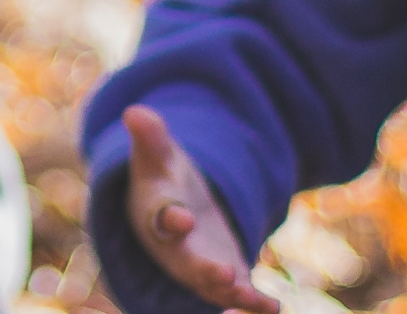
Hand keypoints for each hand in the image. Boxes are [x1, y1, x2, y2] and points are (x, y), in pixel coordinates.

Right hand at [122, 106, 278, 313]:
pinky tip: (273, 307)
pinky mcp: (225, 275)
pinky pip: (237, 295)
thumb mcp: (157, 155)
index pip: (161, 218)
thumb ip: (149, 136)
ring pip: (212, 287)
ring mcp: (200, 267)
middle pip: (188, 264)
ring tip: (252, 299)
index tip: (181, 217)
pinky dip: (252, 304)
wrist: (169, 211)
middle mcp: (176, 249)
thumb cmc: (162, 178)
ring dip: (231, 294)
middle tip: (225, 275)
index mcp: (157, 216)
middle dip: (205, 271)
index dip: (171, 218)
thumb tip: (134, 111)